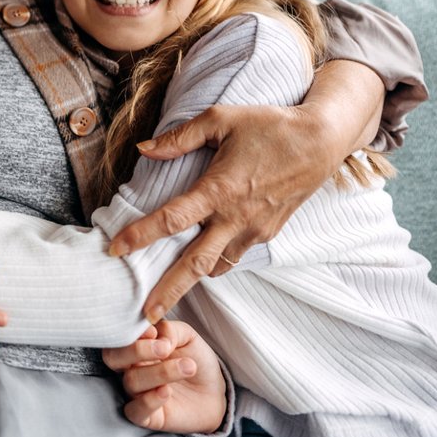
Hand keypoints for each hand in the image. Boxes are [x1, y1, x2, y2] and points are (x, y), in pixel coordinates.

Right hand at [102, 321, 226, 434]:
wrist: (215, 391)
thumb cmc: (195, 360)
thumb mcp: (187, 337)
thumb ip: (169, 330)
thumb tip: (157, 335)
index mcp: (135, 347)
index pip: (119, 338)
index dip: (132, 334)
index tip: (154, 332)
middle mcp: (131, 369)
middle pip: (113, 358)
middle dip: (137, 350)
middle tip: (164, 349)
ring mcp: (137, 393)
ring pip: (132, 381)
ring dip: (160, 373)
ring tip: (188, 367)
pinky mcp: (147, 416)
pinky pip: (136, 411)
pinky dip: (149, 401)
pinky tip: (167, 391)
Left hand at [110, 103, 337, 321]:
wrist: (320, 141)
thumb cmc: (269, 125)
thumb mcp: (221, 119)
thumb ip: (179, 138)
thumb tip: (143, 148)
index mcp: (220, 189)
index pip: (173, 220)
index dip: (141, 235)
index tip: (115, 250)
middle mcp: (236, 217)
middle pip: (196, 263)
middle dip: (169, 291)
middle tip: (146, 317)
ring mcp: (254, 229)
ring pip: (217, 266)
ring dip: (192, 281)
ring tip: (166, 294)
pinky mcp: (267, 233)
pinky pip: (234, 256)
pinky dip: (215, 265)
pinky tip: (199, 264)